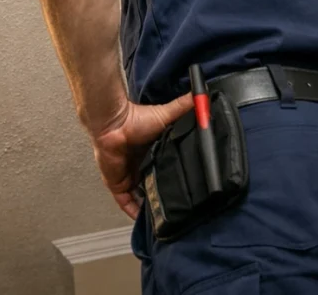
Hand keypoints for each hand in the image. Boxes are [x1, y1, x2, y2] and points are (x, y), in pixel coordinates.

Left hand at [90, 94, 192, 219]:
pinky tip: (146, 220)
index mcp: (152, 154)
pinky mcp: (117, 184)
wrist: (113, 122)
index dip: (176, 183)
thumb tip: (204, 96)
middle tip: (180, 212)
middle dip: (164, 199)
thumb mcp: (168, 115)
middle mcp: (141, 167)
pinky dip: (134, 212)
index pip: (166, 172)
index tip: (189, 194)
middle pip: (154, 188)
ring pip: (141, 199)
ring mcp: (128, 177)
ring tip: (166, 219)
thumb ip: (185, 107)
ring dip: (150, 208)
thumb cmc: (136, 118)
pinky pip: (126, 203)